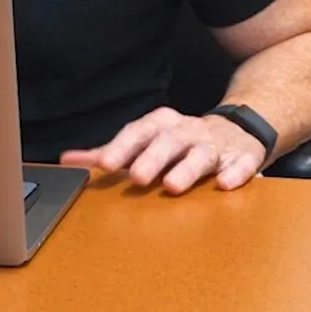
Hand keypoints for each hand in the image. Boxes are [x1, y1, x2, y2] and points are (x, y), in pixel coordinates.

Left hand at [59, 107, 264, 194]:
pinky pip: (241, 163)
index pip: (138, 131)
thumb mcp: (146, 142)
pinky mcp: (243, 156)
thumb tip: (67, 160)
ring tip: (173, 185)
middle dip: (152, 157)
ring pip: (202, 153)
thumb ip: (111, 152)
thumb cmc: (181, 142)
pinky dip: (235, 172)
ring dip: (187, 168)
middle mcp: (188, 130)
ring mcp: (216, 143)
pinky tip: (225, 184)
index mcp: (162, 125)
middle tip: (136, 177)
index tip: (105, 164)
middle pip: (168, 140)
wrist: (238, 129)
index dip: (121, 147)